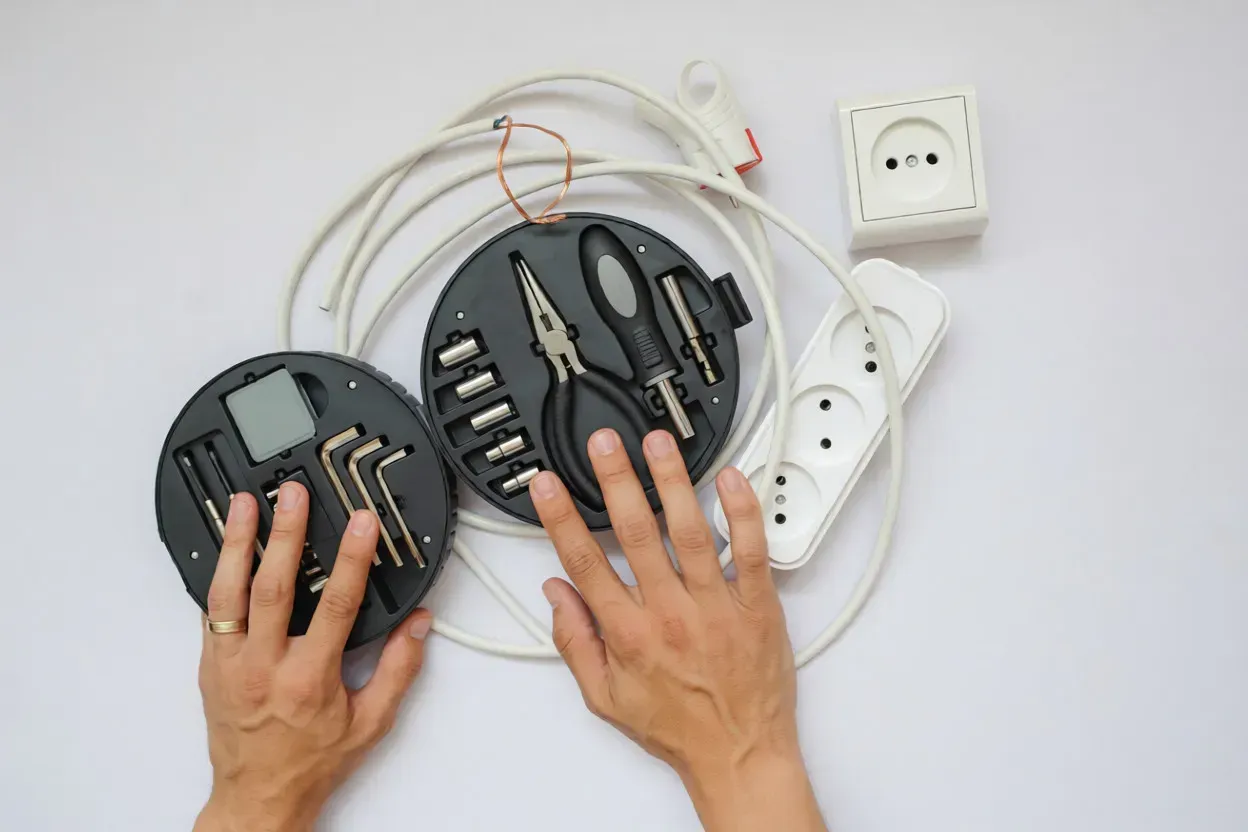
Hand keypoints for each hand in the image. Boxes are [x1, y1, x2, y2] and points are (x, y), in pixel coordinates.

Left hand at [195, 484, 431, 831]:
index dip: (351, 559)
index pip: (335, 606)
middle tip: (292, 496)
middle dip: (284, 534)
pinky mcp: (210, 666)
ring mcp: (230, 665)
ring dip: (236, 544)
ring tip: (244, 506)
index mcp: (309, 678)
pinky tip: (224, 549)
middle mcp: (264, 668)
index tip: (360, 524)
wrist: (258, 797)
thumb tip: (418, 626)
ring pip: (228, 594)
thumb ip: (398, 669)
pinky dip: (216, 576)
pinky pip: (209, 613)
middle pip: (272, 588)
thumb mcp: (371, 722)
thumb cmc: (310, 763)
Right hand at [530, 429, 825, 831]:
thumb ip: (575, 642)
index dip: (560, 517)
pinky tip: (730, 479)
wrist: (741, 755)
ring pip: (690, 531)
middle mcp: (670, 614)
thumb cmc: (679, 729)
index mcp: (629, 634)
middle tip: (604, 443)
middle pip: (636, 533)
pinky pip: (750, 550)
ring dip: (672, 481)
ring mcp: (715, 606)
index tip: (547, 485)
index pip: (585, 562)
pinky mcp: (757, 605)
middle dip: (615, 480)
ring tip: (658, 443)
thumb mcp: (605, 698)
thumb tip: (556, 593)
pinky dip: (741, 512)